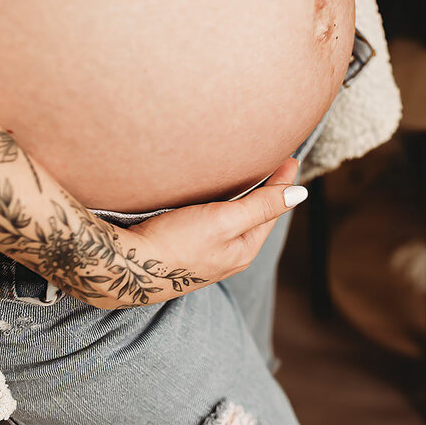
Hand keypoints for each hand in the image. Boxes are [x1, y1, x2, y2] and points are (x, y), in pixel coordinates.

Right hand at [89, 157, 304, 308]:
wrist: (124, 268)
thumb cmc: (174, 244)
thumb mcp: (224, 221)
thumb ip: (262, 206)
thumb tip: (301, 194)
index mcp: (244, 250)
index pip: (273, 209)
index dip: (283, 182)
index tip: (290, 156)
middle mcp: (229, 255)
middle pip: (256, 216)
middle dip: (268, 191)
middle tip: (276, 162)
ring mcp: (207, 254)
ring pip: (234, 220)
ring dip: (245, 198)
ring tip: (252, 176)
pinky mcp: (186, 250)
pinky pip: (214, 223)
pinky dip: (222, 205)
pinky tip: (213, 196)